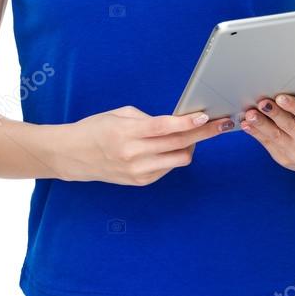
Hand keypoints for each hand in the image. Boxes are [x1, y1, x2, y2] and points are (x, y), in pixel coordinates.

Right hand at [50, 105, 232, 185]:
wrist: (73, 155)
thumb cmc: (96, 128)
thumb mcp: (119, 114)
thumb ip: (148, 118)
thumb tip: (177, 122)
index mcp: (127, 132)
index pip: (164, 127)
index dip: (188, 122)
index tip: (206, 116)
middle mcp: (133, 154)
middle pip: (179, 144)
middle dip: (204, 133)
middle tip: (221, 124)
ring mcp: (137, 171)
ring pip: (179, 159)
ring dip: (191, 146)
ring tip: (193, 135)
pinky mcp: (140, 182)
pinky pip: (168, 168)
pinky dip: (174, 156)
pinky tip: (171, 148)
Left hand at [239, 94, 294, 175]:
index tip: (281, 97)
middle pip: (290, 127)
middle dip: (274, 114)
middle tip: (261, 102)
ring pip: (277, 137)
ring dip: (261, 125)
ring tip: (250, 114)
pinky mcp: (286, 161)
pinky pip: (269, 145)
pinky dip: (256, 134)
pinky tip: (247, 124)